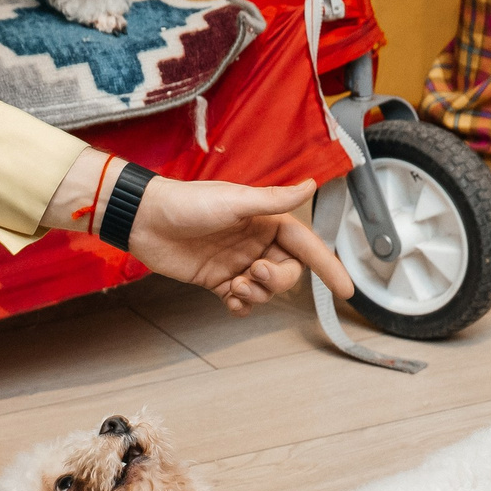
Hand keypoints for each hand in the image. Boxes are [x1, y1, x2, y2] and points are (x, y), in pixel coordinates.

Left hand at [44, 154, 354, 314]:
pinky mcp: (217, 280)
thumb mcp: (235, 200)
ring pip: (266, 291)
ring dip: (257, 295)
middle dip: (277, 281)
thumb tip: (311, 184)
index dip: (327, 267)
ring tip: (235, 286)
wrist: (145, 220)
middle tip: (254, 275)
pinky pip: (241, 301)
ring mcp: (237, 262)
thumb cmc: (187, 203)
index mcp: (266, 220)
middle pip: (287, 274)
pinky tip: (230, 300)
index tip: (345, 290)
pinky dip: (241, 306)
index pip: (306, 246)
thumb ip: (274, 199)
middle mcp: (255, 242)